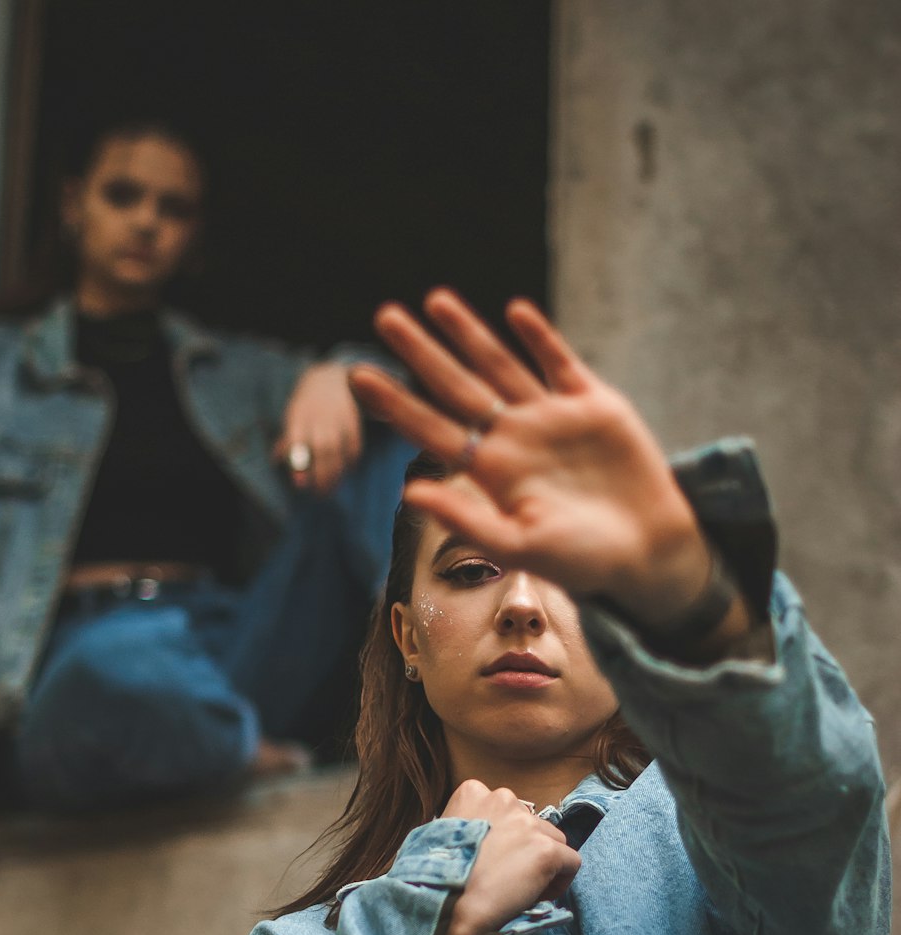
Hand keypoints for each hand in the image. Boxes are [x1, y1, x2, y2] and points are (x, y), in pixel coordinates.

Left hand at [275, 362, 363, 494]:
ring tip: (330, 489)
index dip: (299, 463)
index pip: (297, 440)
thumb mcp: (293, 417)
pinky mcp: (354, 419)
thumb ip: (287, 440)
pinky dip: (350, 462)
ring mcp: (338, 416)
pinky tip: (345, 470)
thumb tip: (277, 461)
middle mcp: (319, 415)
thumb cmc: (307, 406)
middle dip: (321, 475)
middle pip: (322, 448)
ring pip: (338, 449)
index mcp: (298, 414)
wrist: (332, 378)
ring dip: (335, 474)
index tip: (300, 484)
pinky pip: (354, 446)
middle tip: (319, 494)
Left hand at [349, 289, 719, 629]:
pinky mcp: (595, 406)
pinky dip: (540, 338)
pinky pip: (561, 364)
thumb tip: (409, 493)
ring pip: (501, 366)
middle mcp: (515, 438)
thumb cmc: (583, 561)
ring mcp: (552, 418)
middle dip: (422, 352)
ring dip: (469, 334)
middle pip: (457, 386)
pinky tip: (515, 313)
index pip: (433, 429)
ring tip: (435, 301)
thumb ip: (467, 521)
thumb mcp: (520, 547)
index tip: (359, 377)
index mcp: (492, 472)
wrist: (649, 553)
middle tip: (384, 317)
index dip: (397, 403)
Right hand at [421, 781, 579, 934]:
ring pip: (554, 841)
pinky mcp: (546, 849)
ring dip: (542, 864)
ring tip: (521, 889)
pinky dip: (560, 882)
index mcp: (473, 791)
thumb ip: (469, 824)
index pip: (508, 810)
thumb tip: (490, 839)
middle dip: (525, 849)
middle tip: (507, 877)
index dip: (505, 838)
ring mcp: (527, 823)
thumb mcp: (442, 834)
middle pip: (533, 824)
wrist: (446, 906)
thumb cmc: (437, 878)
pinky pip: (571, 863)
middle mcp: (503, 798)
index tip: (494, 860)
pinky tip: (536, 896)